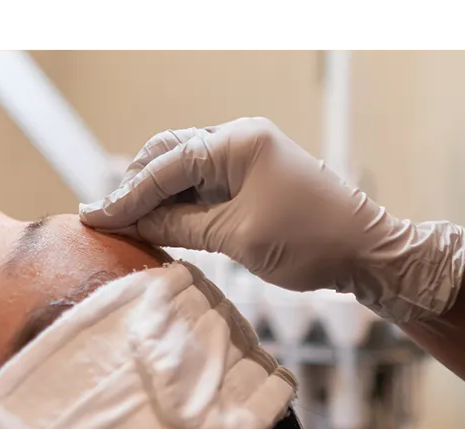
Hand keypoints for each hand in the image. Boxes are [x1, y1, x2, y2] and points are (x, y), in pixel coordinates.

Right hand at [79, 117, 464, 322]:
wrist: (369, 253)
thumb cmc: (312, 242)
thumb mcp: (238, 238)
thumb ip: (182, 225)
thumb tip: (134, 222)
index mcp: (238, 142)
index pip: (166, 165)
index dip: (127, 195)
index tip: (94, 217)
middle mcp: (241, 139)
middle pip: (170, 155)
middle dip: (136, 187)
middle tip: (106, 219)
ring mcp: (249, 157)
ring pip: (185, 169)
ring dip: (156, 194)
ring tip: (126, 224)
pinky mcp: (255, 178)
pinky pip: (205, 183)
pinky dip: (180, 201)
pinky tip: (160, 223)